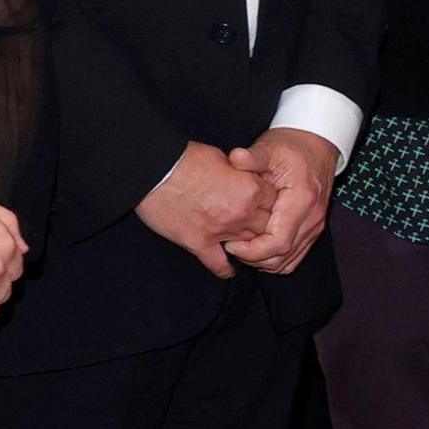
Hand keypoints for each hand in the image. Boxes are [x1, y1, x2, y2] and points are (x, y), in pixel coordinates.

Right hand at [136, 141, 275, 278]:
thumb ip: (240, 173)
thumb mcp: (223, 158)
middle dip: (266, 227)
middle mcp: (241, 213)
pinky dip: (225, 269)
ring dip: (249, 247)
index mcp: (250, 189)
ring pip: (249, 247)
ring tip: (248, 249)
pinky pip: (219, 264)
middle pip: (267, 228)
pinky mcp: (198, 243)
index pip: (276, 203)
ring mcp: (220, 231)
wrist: (152, 171)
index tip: (267, 206)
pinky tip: (229, 270)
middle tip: (261, 228)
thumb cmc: (185, 159)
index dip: (272, 204)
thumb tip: (244, 178)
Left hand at [225, 127, 339, 274]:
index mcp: (302, 201)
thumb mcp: (270, 148)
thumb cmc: (291, 148)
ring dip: (262, 261)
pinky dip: (274, 259)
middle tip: (231, 246)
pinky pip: (294, 257)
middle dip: (253, 258)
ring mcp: (314, 227)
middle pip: (282, 257)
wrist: (316, 147)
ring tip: (242, 247)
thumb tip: (236, 158)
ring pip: (288, 262)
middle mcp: (312, 218)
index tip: (230, 242)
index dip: (251, 250)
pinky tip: (257, 246)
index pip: (277, 242)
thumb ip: (253, 156)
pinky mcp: (312, 230)